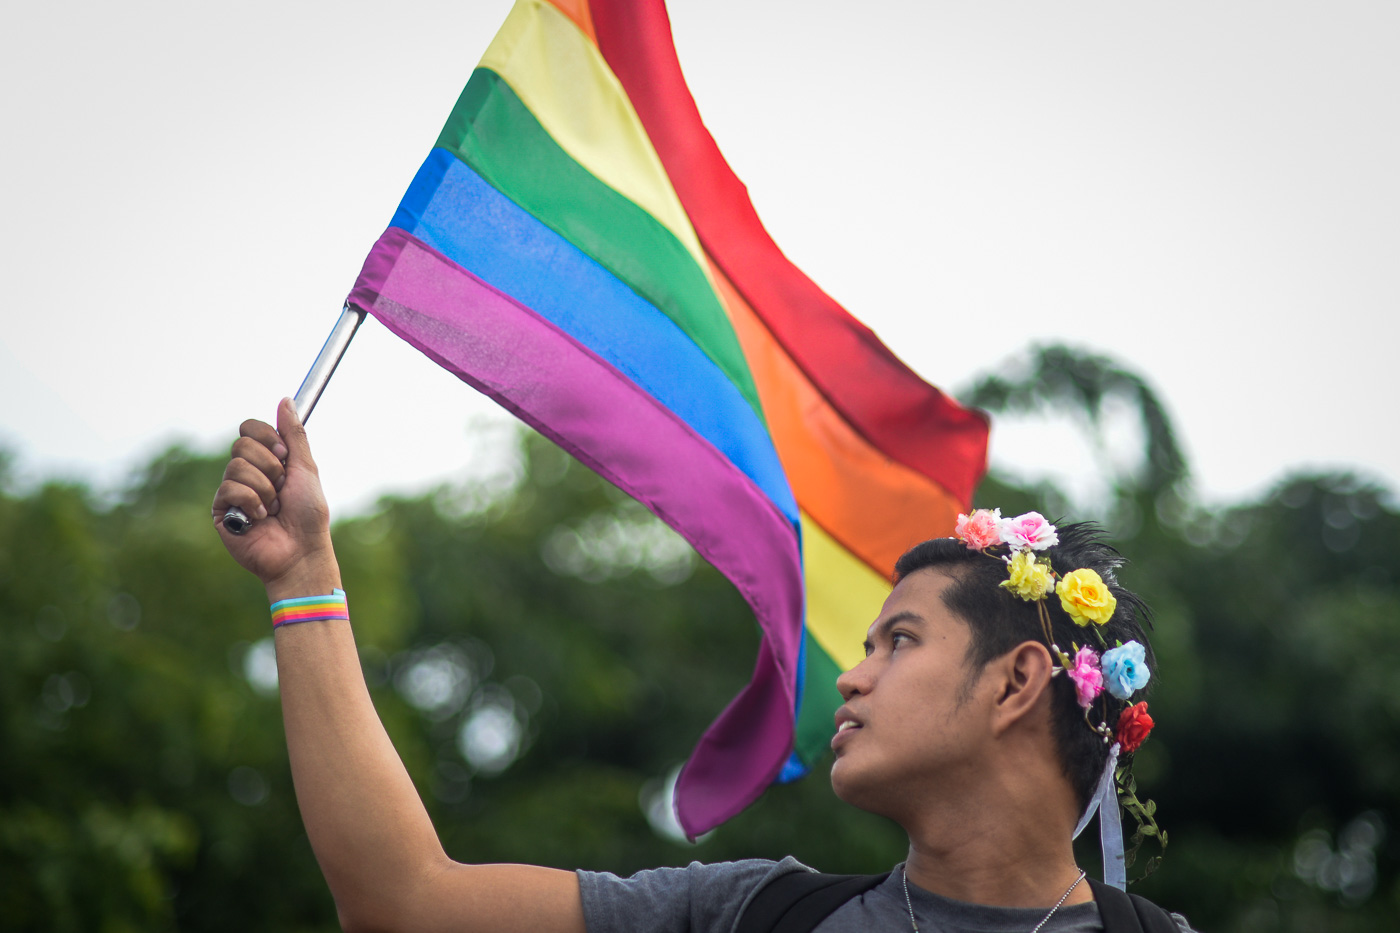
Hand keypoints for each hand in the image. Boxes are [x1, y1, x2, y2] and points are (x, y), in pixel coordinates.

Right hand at [212, 398, 340, 600]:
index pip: (249, 428)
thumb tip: (286, 400)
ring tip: (273, 509)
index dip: (266, 437)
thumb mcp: (306, 468)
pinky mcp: (221, 510)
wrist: (301, 551)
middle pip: (241, 444)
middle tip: (282, 487)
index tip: (284, 455)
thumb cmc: (308, 514)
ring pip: (236, 466)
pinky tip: (259, 519)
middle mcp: (247, 473)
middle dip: (269, 466)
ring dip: (264, 488)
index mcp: (266, 460)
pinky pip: (229, 488)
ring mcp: (232, 491)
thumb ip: (293, 435)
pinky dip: (251, 502)